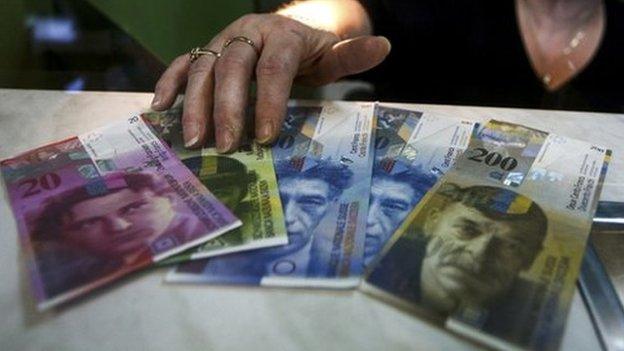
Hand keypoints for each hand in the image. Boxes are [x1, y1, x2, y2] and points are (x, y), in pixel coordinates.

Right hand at [151, 13, 390, 151]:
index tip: (264, 136)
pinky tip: (160, 109)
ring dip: (194, 103)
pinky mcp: (206, 50)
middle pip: (232, 66)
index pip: (274, 68)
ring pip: (203, 66)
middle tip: (225, 146)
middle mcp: (247, 32)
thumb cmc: (310, 51)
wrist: (285, 28)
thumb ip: (352, 54)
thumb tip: (384, 46)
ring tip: (193, 141)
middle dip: (227, 107)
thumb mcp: (333, 53)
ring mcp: (222, 40)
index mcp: (282, 34)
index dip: (268, 101)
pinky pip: (183, 63)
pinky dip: (169, 83)